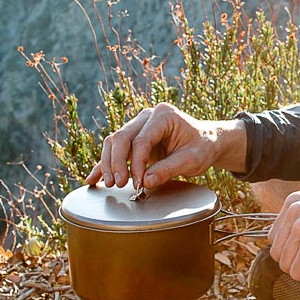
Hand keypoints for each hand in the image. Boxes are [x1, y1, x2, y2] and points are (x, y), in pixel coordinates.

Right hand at [85, 102, 246, 188]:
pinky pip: (115, 150)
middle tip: (119, 184)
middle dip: (117, 163)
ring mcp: (138, 125)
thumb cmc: (202, 147)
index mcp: (163, 115)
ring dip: (108, 164)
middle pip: (121, 137)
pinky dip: (104, 164)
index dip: (136, 163)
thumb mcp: (192, 160)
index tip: (137, 182)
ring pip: (113, 142)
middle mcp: (147, 116)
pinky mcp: (134, 138)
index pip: (141, 140)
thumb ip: (169, 169)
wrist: (207, 142)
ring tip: (110, 184)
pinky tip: (93, 178)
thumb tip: (146, 181)